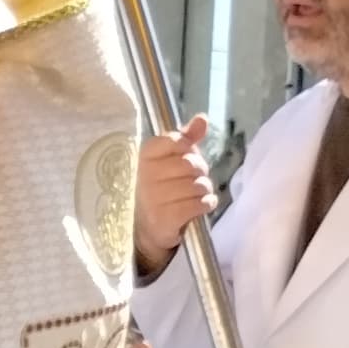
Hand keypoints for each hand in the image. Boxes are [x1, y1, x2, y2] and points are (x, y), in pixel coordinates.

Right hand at [134, 119, 215, 276]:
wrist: (144, 228)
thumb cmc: (160, 188)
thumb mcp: (169, 160)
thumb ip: (185, 138)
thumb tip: (202, 119)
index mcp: (143, 156)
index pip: (174, 141)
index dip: (187, 149)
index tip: (185, 157)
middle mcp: (144, 175)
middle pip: (191, 164)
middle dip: (200, 172)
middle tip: (193, 179)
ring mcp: (152, 198)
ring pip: (198, 185)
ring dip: (204, 191)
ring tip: (195, 195)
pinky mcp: (164, 218)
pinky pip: (199, 204)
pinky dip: (206, 204)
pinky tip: (199, 206)